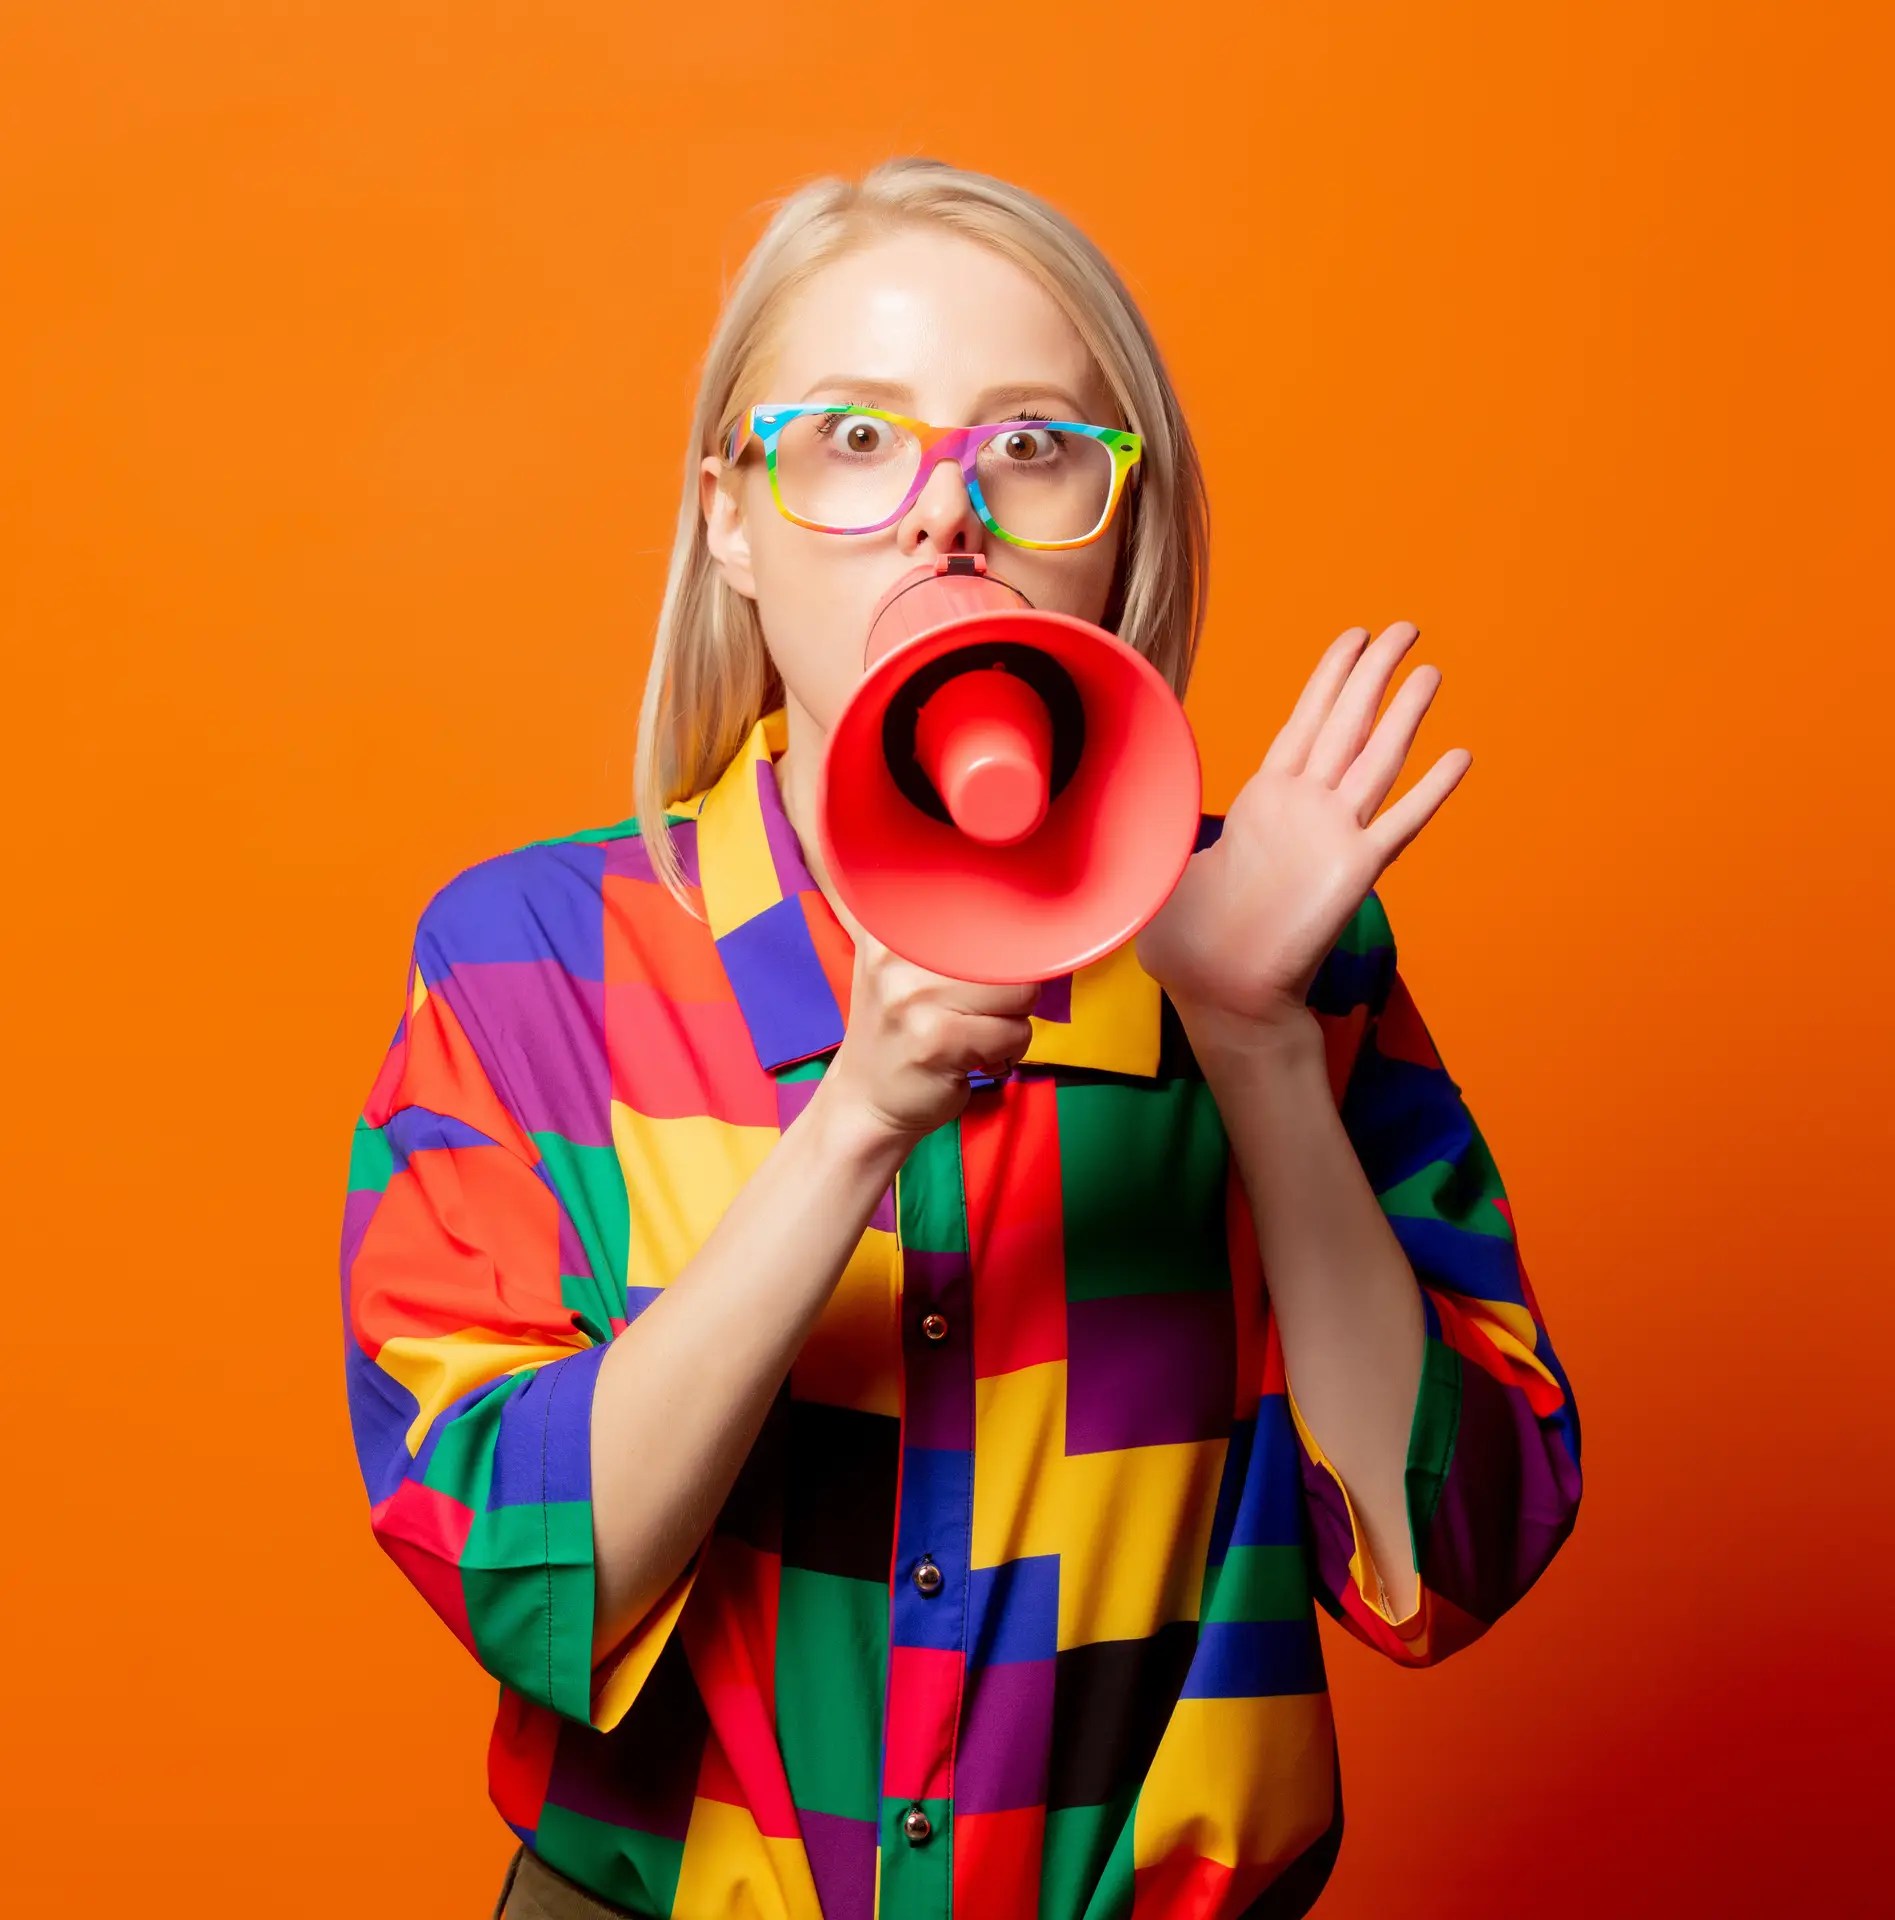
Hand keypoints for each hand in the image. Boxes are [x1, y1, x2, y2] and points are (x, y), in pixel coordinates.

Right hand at [820, 895, 1037, 1143]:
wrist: (864, 1100)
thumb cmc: (897, 1029)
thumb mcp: (891, 963)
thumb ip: (917, 918)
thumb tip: (942, 859)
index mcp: (890, 926)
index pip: (977, 901)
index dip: (1003, 931)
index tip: (988, 960)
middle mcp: (896, 954)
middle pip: (1009, 953)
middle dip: (1010, 991)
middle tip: (976, 1012)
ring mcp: (913, 997)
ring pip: (1018, 994)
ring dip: (1010, 1025)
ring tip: (975, 1036)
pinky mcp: (935, 1040)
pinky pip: (1011, 1035)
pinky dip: (1006, 1054)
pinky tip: (974, 1060)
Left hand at [1135, 620, 1471, 1035]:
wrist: (1224, 994)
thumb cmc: (1193, 945)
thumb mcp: (1164, 872)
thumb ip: (1160, 834)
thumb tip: (1125, 812)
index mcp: (1264, 801)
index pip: (1303, 723)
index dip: (1329, 678)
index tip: (1353, 636)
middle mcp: (1305, 809)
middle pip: (1346, 724)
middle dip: (1374, 673)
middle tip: (1406, 628)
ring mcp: (1334, 837)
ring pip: (1376, 760)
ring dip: (1404, 715)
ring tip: (1430, 672)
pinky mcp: (1355, 871)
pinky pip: (1399, 823)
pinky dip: (1430, 791)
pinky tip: (1458, 757)